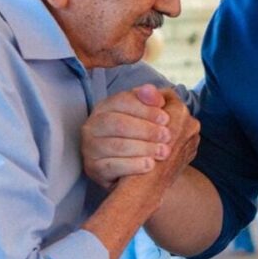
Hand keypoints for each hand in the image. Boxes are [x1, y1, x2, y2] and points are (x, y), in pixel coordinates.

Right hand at [82, 84, 199, 187]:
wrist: (123, 166)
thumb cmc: (136, 132)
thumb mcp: (143, 112)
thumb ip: (150, 99)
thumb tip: (150, 90)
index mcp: (105, 107)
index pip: (123, 102)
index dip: (146, 109)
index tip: (166, 119)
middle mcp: (93, 126)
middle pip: (119, 124)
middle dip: (147, 130)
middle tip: (167, 136)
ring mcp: (90, 148)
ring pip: (117, 146)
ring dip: (144, 148)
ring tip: (163, 152)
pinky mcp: (93, 168)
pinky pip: (112, 166)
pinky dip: (133, 165)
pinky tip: (149, 165)